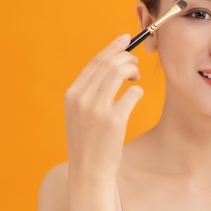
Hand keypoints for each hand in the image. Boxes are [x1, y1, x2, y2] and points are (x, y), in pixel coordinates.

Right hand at [64, 33, 143, 174]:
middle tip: (135, 63)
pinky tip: (135, 95)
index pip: (95, 62)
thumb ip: (90, 91)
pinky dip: (137, 90)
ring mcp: (97, 109)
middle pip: (109, 64)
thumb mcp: (80, 113)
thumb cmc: (89, 140)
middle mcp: (82, 98)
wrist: (88, 171)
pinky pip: (132, 93)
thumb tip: (112, 65)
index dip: (112, 48)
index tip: (125, 39)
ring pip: (119, 72)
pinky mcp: (114, 121)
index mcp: (72, 94)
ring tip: (136, 76)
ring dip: (132, 69)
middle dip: (126, 57)